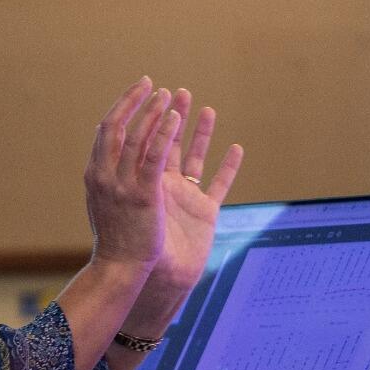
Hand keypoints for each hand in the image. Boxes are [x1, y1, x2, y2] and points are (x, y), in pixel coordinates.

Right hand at [84, 79, 177, 274]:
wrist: (119, 269)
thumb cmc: (115, 238)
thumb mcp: (105, 201)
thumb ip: (108, 174)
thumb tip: (106, 147)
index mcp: (96, 174)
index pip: (107, 131)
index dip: (123, 106)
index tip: (139, 89)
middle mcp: (105, 176)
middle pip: (120, 127)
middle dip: (136, 103)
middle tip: (154, 84)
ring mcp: (124, 186)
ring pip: (138, 139)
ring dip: (153, 113)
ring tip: (170, 95)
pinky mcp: (146, 198)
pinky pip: (156, 159)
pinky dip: (164, 136)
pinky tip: (176, 118)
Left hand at [150, 87, 242, 297]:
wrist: (155, 279)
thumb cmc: (136, 245)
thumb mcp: (137, 200)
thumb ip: (139, 168)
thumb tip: (133, 133)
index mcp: (140, 179)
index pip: (141, 138)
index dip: (145, 113)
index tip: (149, 89)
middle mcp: (161, 184)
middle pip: (168, 141)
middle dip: (173, 115)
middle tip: (179, 91)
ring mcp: (184, 197)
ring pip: (195, 157)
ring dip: (201, 133)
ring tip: (206, 108)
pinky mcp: (204, 212)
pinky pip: (219, 184)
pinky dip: (229, 167)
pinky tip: (236, 149)